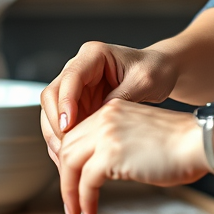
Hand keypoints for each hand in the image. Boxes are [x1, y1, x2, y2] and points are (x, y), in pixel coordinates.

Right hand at [40, 41, 178, 152]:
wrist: (161, 72)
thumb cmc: (155, 69)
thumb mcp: (144, 81)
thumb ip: (121, 98)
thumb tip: (98, 121)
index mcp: (93, 55)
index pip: (70, 77)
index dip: (65, 103)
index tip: (68, 126)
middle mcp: (79, 68)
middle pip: (52, 95)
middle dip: (55, 123)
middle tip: (66, 148)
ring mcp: (77, 87)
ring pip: (52, 112)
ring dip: (56, 135)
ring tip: (67, 159)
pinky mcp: (79, 103)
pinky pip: (63, 123)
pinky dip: (65, 140)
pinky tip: (71, 158)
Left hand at [54, 100, 207, 213]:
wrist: (199, 142)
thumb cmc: (181, 144)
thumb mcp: (141, 135)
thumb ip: (119, 144)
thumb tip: (104, 169)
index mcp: (112, 109)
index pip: (77, 134)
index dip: (71, 161)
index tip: (73, 181)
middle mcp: (105, 117)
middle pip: (67, 148)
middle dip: (65, 177)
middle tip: (71, 200)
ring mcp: (106, 134)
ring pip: (70, 164)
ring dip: (69, 192)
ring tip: (75, 211)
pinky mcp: (110, 155)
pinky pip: (85, 181)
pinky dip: (83, 200)